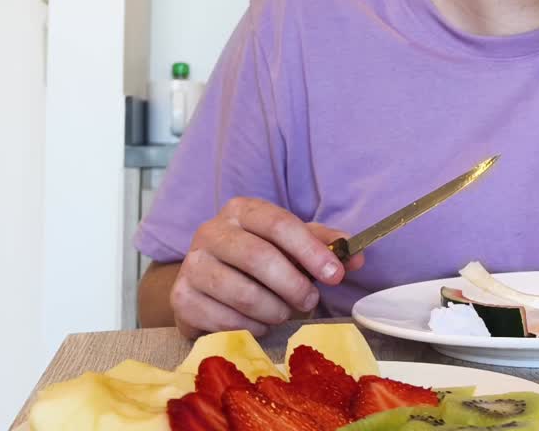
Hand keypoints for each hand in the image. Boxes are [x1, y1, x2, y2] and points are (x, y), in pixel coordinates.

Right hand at [171, 197, 364, 337]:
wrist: (206, 282)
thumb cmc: (257, 259)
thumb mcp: (292, 244)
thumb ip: (325, 245)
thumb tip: (357, 257)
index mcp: (242, 210)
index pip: (280, 224)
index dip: (312, 251)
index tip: (336, 275)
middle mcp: (211, 231)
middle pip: (259, 258)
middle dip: (294, 285)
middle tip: (311, 301)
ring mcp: (192, 265)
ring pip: (243, 293)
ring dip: (275, 310)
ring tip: (285, 312)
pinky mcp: (181, 298)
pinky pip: (226, 320)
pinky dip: (253, 327)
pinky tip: (260, 322)